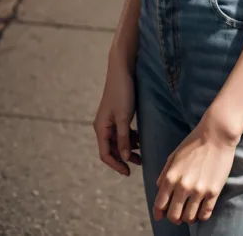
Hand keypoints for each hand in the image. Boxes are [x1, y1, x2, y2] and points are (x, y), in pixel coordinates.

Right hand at [93, 57, 140, 176]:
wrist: (122, 70)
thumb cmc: (122, 92)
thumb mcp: (124, 117)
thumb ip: (124, 138)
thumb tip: (125, 158)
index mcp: (101, 128)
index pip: (105, 154)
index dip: (116, 165)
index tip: (128, 172)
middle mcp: (103, 126)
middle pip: (111, 149)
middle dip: (124, 157)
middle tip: (139, 164)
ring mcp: (110, 120)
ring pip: (118, 140)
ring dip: (128, 148)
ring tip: (142, 153)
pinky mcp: (117, 114)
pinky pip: (122, 131)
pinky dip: (130, 137)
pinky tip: (140, 140)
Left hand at [153, 117, 239, 224]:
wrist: (216, 134)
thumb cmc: (194, 142)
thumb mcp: (174, 155)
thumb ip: (164, 174)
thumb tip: (159, 189)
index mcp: (171, 177)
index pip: (160, 204)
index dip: (159, 212)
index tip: (161, 215)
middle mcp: (183, 186)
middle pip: (174, 215)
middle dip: (174, 217)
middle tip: (178, 214)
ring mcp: (199, 190)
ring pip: (189, 218)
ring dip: (188, 218)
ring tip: (190, 211)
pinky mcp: (214, 192)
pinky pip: (205, 214)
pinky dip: (201, 216)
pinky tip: (201, 210)